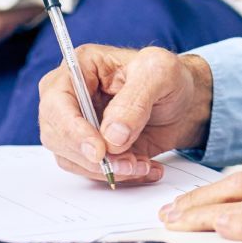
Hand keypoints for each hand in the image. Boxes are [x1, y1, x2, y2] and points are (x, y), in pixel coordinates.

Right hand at [38, 47, 213, 182]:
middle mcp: (72, 97)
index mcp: (81, 67)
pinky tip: (145, 167)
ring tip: (143, 164)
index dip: (72, 130)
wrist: (185, 102)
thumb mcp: (161, 73)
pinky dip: (118, 175)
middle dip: (92, 156)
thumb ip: (135, 100)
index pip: (57, 102)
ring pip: (72, 158)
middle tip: (128, 163)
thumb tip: (111, 136)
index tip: (99, 151)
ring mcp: (79, 125)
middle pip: (57, 135)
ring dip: (107, 169)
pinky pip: (91, 170)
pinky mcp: (91, 148)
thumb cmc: (170, 77)